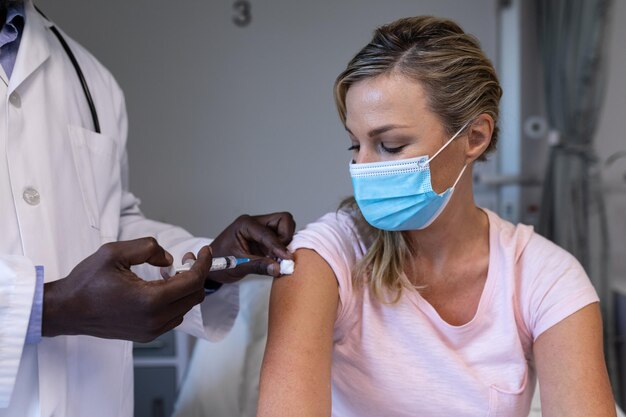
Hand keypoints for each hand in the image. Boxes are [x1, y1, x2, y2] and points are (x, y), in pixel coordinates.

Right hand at [42, 238, 212, 342]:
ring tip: (169, 272)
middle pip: (194, 295)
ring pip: (186, 307)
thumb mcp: (115, 252)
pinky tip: (160, 287)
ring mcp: (151, 330)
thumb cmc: (86, 282)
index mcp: (150, 300)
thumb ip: (148, 248)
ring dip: (185, 287)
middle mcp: (155, 319)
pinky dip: (175, 300)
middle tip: (185, 259)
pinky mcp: (146, 335)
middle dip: (195, 273)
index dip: (204, 263)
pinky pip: (173, 316)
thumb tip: (169, 259)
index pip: (193, 281)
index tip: (205, 251)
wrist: (66, 310)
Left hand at [208, 212, 295, 282]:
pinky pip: (282, 238)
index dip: (279, 246)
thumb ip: (258, 266)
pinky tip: (276, 259)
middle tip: (281, 255)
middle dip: (286, 237)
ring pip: (285, 227)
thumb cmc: (219, 262)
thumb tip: (278, 268)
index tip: (287, 258)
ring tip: (277, 258)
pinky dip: (283, 248)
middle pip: (283, 220)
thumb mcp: (237, 266)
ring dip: (286, 242)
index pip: (268, 232)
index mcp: (245, 224)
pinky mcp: (266, 238)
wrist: (211, 266)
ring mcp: (262, 229)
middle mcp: (255, 223)